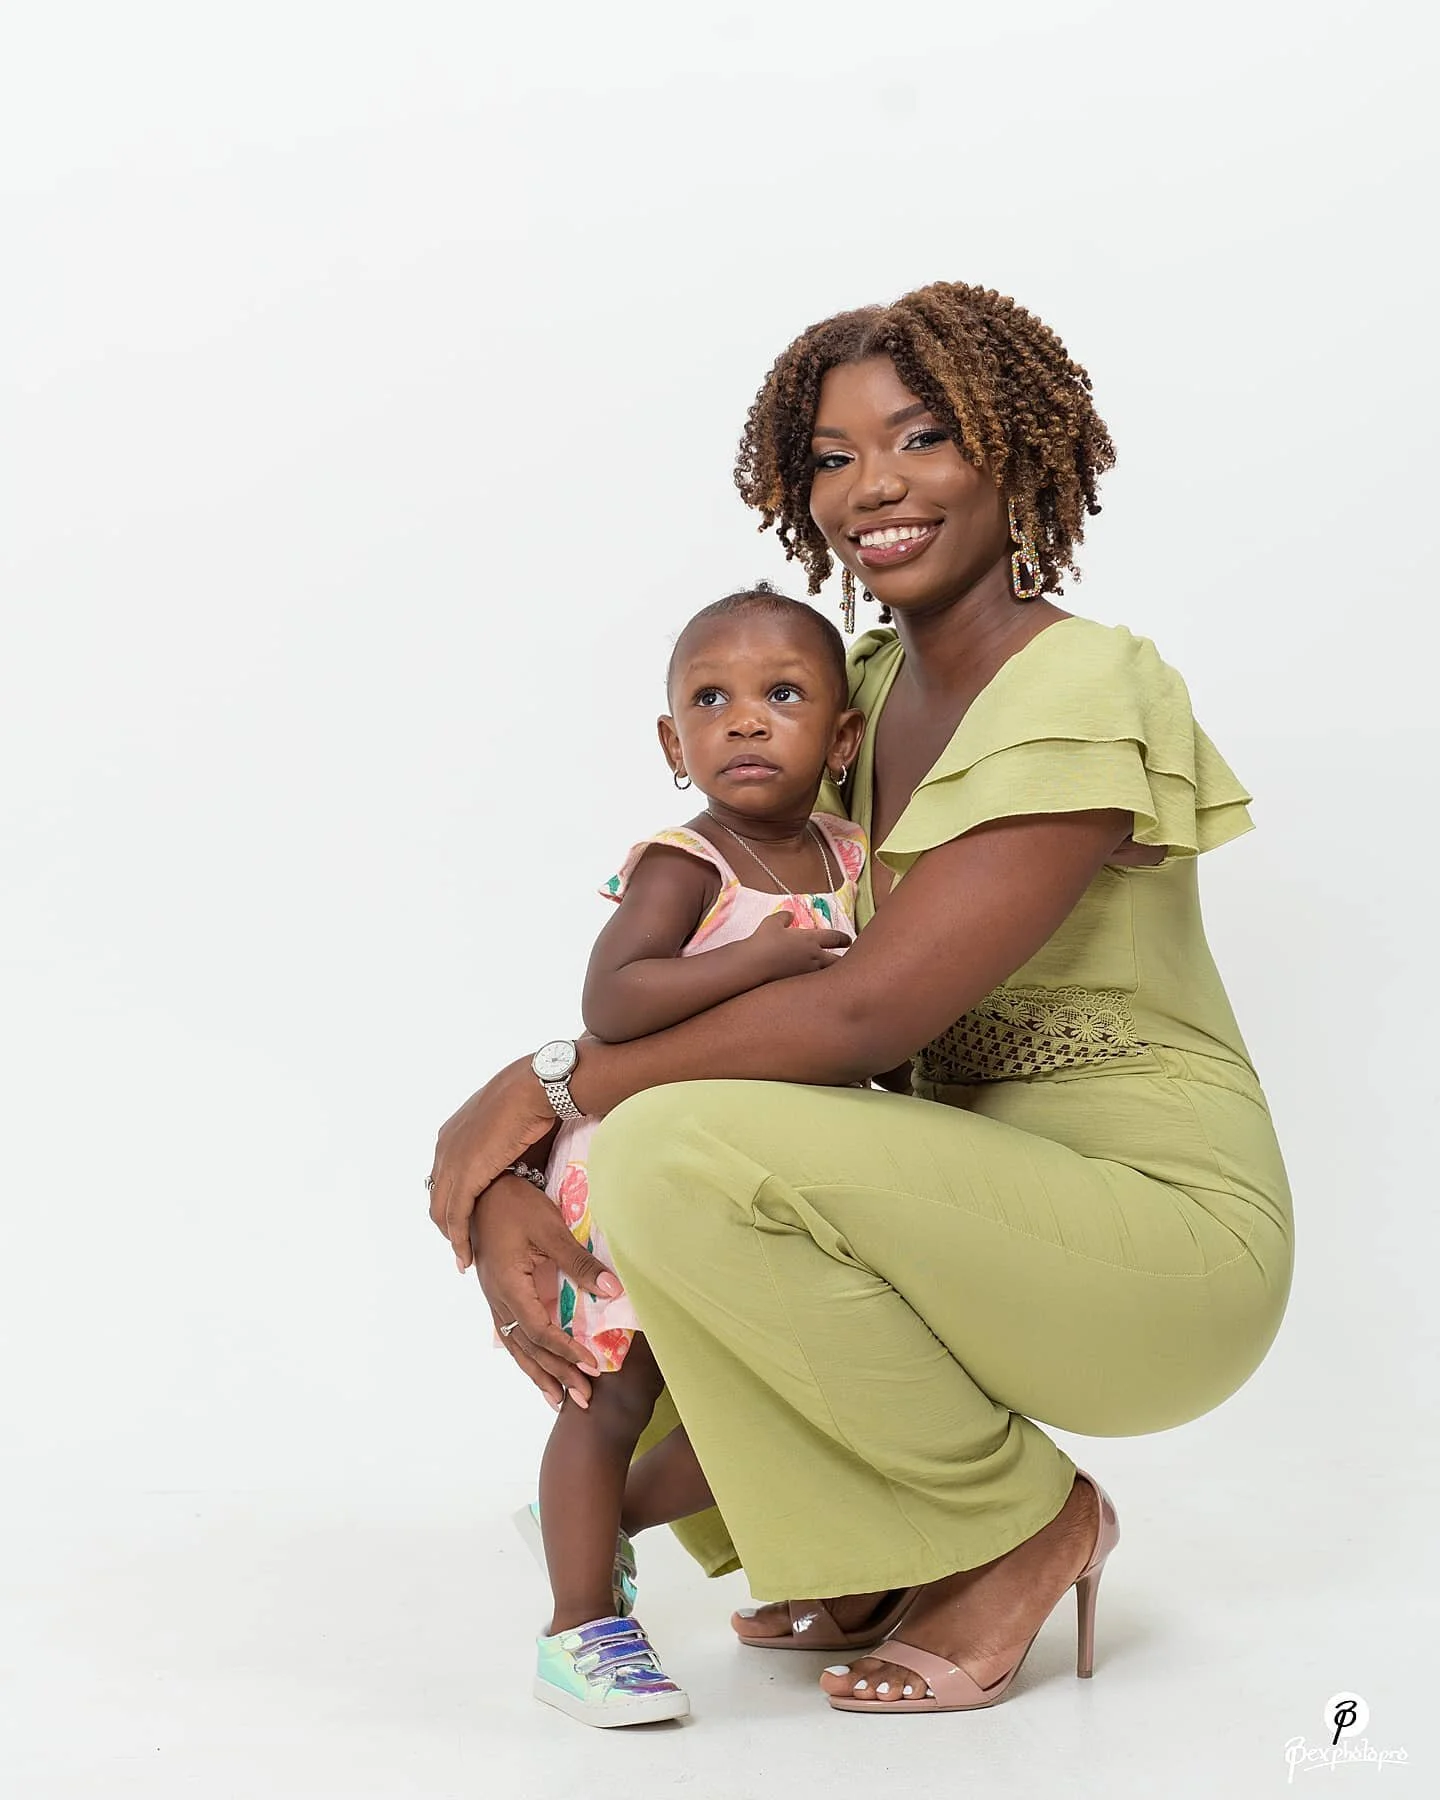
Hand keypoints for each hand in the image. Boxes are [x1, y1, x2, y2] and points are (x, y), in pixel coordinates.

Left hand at [428, 1057, 556, 1268]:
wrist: (534, 1089)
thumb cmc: (532, 1100)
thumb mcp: (509, 1128)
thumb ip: (504, 1152)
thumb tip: (518, 1170)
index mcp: (452, 1133)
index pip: (444, 1177)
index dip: (453, 1202)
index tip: (465, 1222)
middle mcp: (445, 1147)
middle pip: (438, 1196)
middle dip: (447, 1225)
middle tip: (461, 1247)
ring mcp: (452, 1161)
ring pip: (442, 1211)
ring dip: (452, 1238)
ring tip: (464, 1258)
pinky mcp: (465, 1176)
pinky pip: (456, 1217)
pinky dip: (459, 1240)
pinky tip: (465, 1257)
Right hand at [470, 1172, 623, 1408]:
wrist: (482, 1189)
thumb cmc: (516, 1204)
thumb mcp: (550, 1229)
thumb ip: (579, 1262)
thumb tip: (613, 1290)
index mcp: (509, 1286)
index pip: (540, 1330)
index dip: (566, 1351)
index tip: (592, 1366)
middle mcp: (497, 1299)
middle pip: (528, 1348)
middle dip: (556, 1374)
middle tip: (584, 1398)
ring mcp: (493, 1298)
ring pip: (516, 1346)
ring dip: (539, 1373)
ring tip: (559, 1400)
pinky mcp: (496, 1293)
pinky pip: (511, 1334)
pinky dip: (526, 1355)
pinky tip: (536, 1368)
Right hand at [742, 911, 851, 980]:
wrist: (754, 965)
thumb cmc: (763, 941)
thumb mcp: (772, 923)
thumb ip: (784, 918)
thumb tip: (789, 914)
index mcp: (810, 940)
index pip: (834, 938)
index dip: (843, 938)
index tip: (848, 940)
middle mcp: (814, 958)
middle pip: (838, 961)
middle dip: (845, 960)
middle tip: (848, 961)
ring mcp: (808, 975)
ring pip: (828, 976)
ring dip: (832, 974)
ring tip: (834, 976)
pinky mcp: (799, 989)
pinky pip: (814, 987)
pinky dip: (817, 985)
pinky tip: (814, 987)